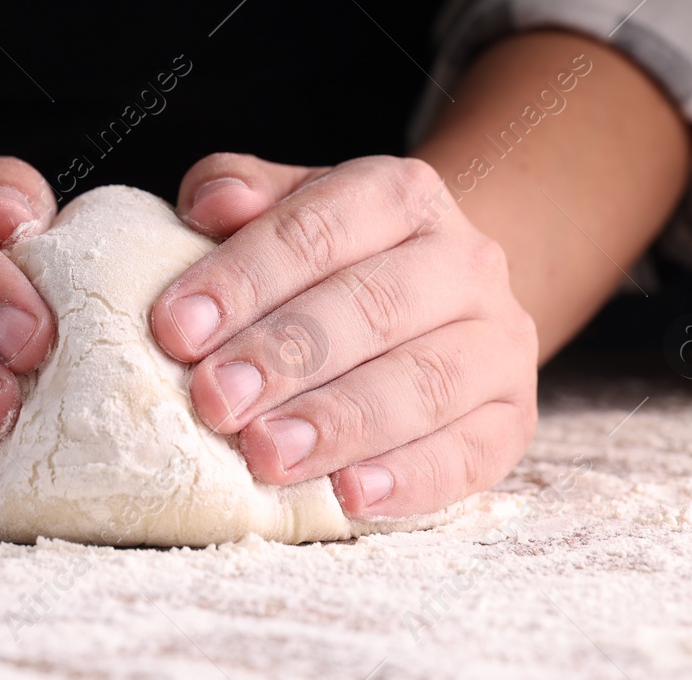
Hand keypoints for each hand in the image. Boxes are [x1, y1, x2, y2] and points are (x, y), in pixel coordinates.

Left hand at [149, 154, 537, 517]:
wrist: (436, 298)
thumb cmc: (331, 258)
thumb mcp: (286, 207)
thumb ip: (239, 193)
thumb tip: (210, 205)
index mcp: (398, 194)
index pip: (317, 228)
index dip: (244, 278)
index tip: (175, 329)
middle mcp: (463, 259)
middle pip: (373, 306)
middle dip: (285, 357)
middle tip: (214, 401)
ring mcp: (498, 340)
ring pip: (425, 382)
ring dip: (341, 423)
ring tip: (268, 455)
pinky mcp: (516, 416)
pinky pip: (471, 453)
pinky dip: (411, 479)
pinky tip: (350, 497)